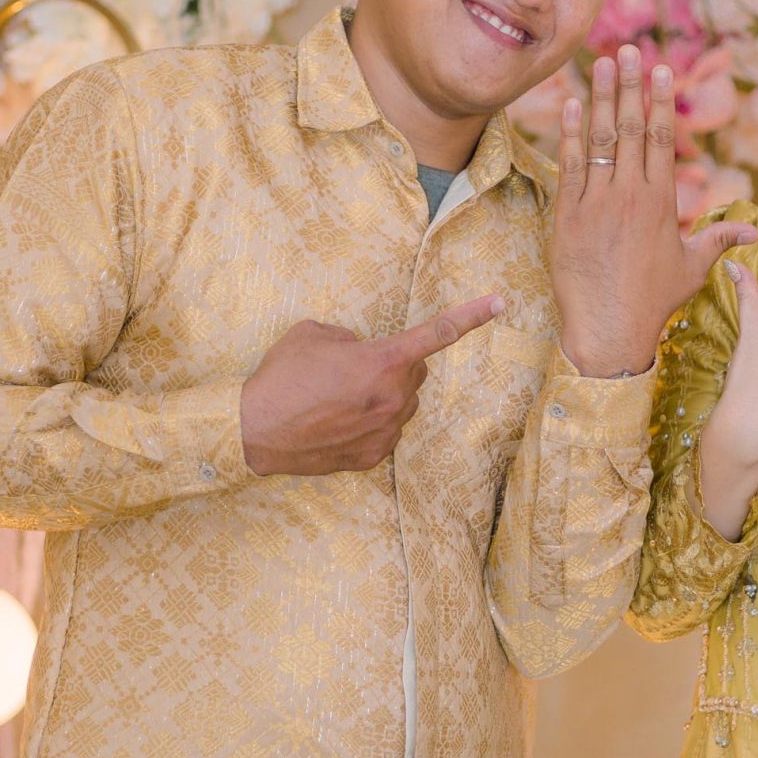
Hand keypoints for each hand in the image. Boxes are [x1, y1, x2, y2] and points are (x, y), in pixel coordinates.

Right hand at [240, 294, 502, 475]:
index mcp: (383, 361)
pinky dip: (370, 422)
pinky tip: (337, 421)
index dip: (472, 315)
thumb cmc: (281, 376)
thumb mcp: (314, 334)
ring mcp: (385, 431)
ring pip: (402, 404)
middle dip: (396, 365)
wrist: (255, 430)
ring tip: (338, 398)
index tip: (501, 302)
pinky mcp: (373, 456)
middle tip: (356, 367)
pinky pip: (386, 430)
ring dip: (383, 395)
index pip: (437, 332)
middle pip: (415, 372)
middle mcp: (393, 398)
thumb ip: (351, 338)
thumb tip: (361, 352)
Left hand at [551, 45, 755, 376]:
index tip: (659, 69)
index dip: (658, 99)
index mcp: (661, 201)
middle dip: (628, 85)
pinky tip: (569, 105)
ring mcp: (595, 202)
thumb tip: (754, 230)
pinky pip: (569, 165)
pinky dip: (568, 134)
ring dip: (598, 97)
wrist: (609, 329)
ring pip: (598, 139)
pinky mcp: (567, 215)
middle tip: (625, 49)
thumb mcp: (692, 268)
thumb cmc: (653, 302)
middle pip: (629, 127)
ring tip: (598, 63)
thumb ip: (719, 239)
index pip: (660, 138)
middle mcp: (628, 193)